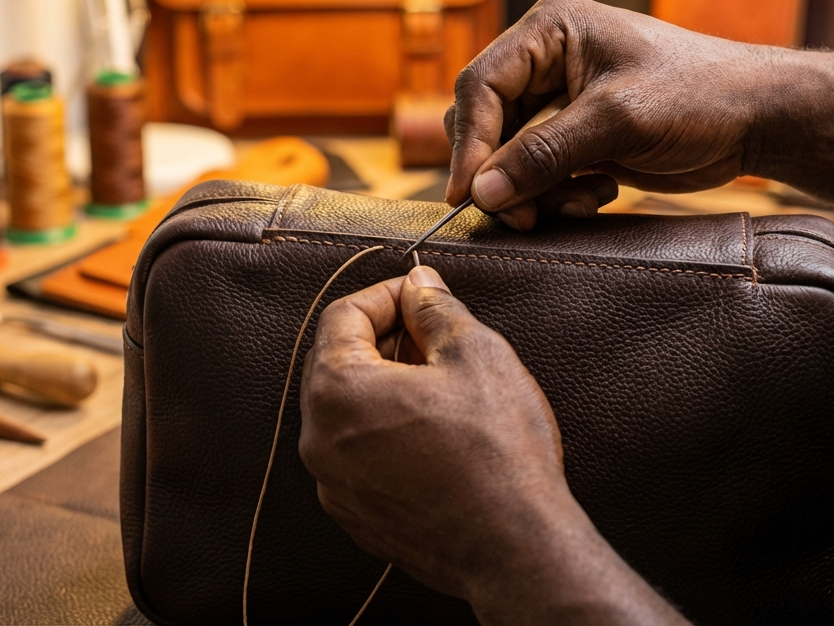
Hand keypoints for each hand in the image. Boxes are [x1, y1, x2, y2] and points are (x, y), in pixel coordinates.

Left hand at [300, 266, 682, 623]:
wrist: (514, 547)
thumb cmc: (497, 452)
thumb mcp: (476, 354)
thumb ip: (436, 310)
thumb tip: (420, 287)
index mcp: (338, 390)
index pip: (343, 315)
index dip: (386, 295)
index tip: (421, 296)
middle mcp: (320, 439)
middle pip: (338, 363)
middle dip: (384, 340)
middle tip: (435, 337)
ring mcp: (334, 484)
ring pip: (349, 412)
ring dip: (386, 387)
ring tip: (442, 386)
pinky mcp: (356, 515)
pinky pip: (359, 455)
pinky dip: (386, 433)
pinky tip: (435, 434)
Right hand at [445, 0, 773, 230]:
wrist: (759, 119)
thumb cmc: (698, 97)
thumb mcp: (616, 121)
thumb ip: (543, 155)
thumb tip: (480, 193)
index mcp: (550, 30)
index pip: (480, 86)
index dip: (470, 144)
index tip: (467, 195)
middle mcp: (547, 59)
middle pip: (488, 124)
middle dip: (502, 175)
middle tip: (519, 217)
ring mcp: (561, 100)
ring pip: (510, 156)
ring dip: (535, 191)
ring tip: (580, 202)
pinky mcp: (579, 136)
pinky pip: (540, 173)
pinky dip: (559, 194)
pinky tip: (601, 193)